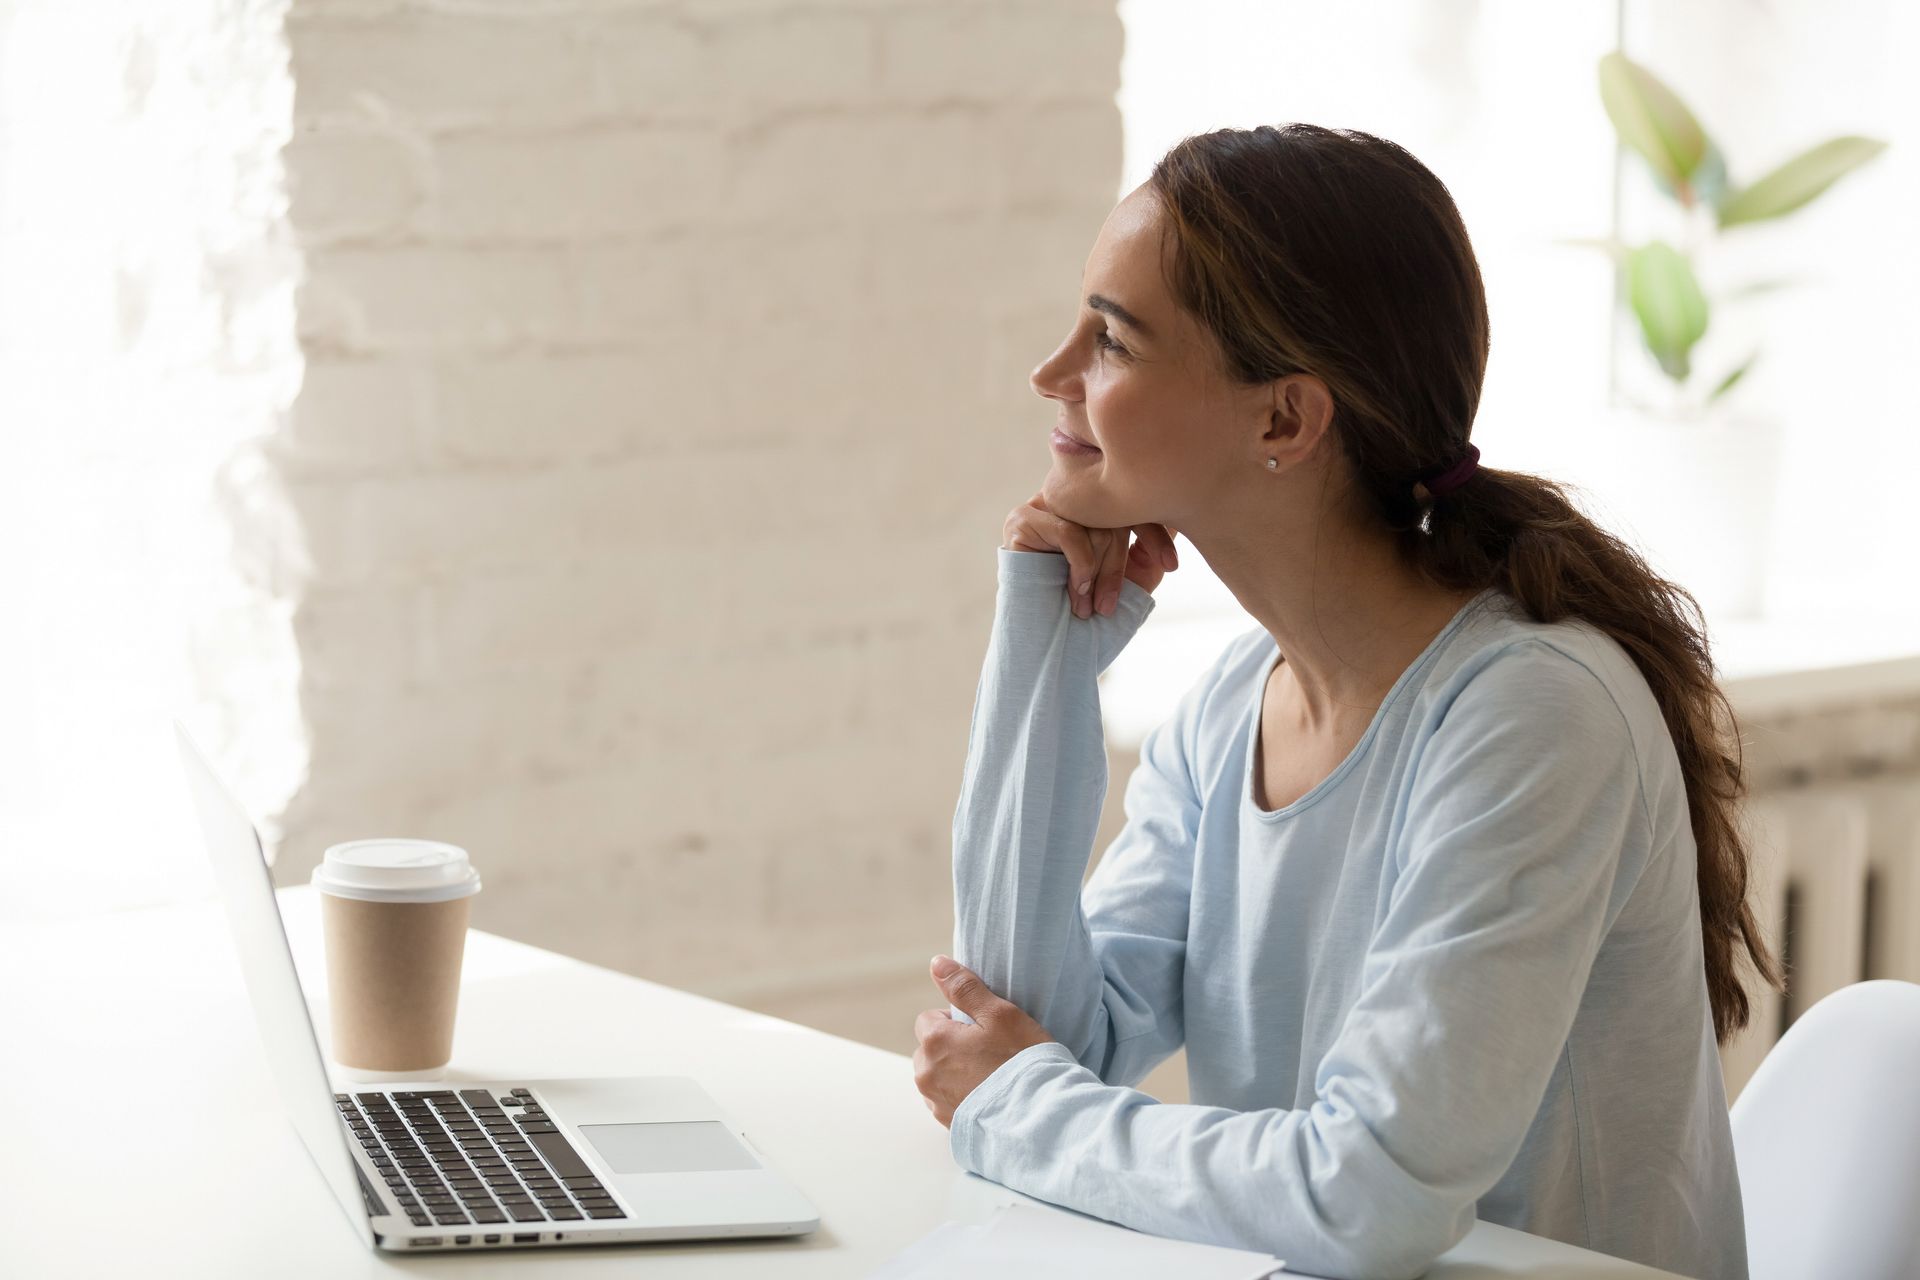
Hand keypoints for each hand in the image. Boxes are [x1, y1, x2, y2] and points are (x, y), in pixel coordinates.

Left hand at [912, 955, 1055, 1129]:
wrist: (1038, 1118)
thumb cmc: (1022, 1062)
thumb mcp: (1000, 1014)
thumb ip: (965, 987)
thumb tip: (937, 963)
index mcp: (934, 1041)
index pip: (929, 1019)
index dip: (956, 1021)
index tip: (983, 1030)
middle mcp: (926, 1073)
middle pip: (930, 1049)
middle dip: (951, 1047)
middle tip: (989, 1052)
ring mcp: (935, 1102)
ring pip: (937, 1077)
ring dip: (955, 1073)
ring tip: (990, 1076)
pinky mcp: (948, 1124)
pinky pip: (947, 1102)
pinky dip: (962, 1097)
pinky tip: (988, 1096)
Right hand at [1001, 492, 1178, 618]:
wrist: (1045, 645)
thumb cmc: (1088, 615)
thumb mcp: (1131, 580)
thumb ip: (1150, 548)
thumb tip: (1177, 517)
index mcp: (1094, 508)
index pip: (1132, 503)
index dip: (1155, 533)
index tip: (1170, 565)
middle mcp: (1070, 500)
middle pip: (1113, 511)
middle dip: (1117, 564)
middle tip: (1108, 605)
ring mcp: (1044, 506)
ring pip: (1093, 521)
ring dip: (1097, 572)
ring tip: (1087, 607)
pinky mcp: (1022, 519)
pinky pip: (1069, 531)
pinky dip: (1079, 566)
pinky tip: (1075, 590)